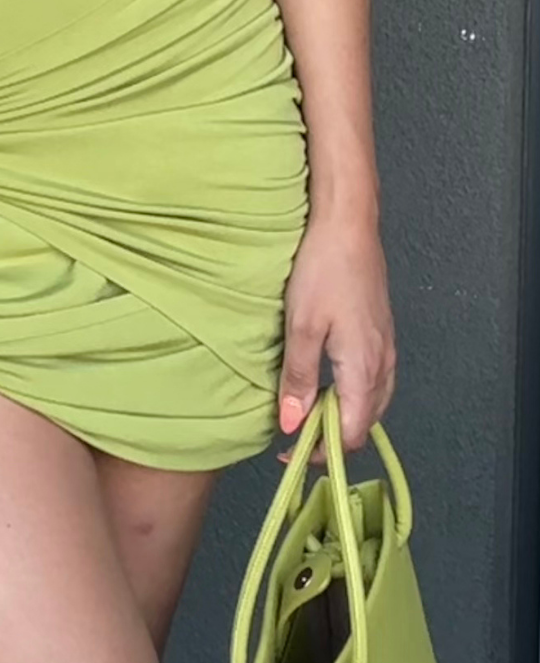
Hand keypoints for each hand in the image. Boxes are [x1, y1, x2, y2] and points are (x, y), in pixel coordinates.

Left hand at [275, 209, 395, 464]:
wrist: (348, 224)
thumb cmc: (323, 269)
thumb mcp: (301, 326)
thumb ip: (299, 379)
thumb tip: (293, 425)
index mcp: (364, 369)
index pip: (350, 432)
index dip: (322, 450)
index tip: (290, 451)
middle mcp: (382, 363)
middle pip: (364, 421)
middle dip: (333, 436)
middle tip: (295, 434)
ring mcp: (386, 346)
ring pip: (371, 401)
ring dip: (343, 414)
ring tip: (309, 410)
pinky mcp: (381, 331)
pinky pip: (374, 379)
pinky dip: (353, 392)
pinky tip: (330, 381)